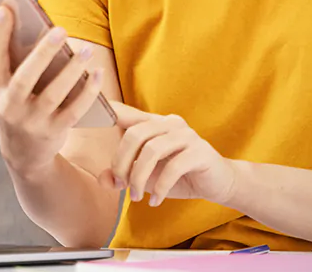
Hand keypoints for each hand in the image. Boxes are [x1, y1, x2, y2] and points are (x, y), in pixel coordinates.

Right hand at [0, 5, 104, 176]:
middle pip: (26, 78)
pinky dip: (87, 92)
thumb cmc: (12, 106)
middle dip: (42, 53)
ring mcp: (33, 122)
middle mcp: (11, 107)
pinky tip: (97, 73)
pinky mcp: (54, 132)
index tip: (6, 8)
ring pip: (54, 95)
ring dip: (71, 72)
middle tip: (60, 29)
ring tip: (86, 50)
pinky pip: (74, 111)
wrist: (23, 154)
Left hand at [98, 102, 237, 206]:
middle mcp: (170, 123)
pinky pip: (173, 167)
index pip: (127, 114)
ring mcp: (186, 135)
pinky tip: (155, 201)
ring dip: (139, 177)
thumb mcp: (147, 178)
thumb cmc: (180, 177)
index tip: (91, 110)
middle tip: (121, 185)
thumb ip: (124, 177)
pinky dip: (159, 187)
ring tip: (136, 197)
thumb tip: (103, 180)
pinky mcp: (200, 152)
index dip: (109, 110)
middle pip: (135, 134)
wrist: (220, 184)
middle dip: (122, 162)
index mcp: (155, 123)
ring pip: (152, 150)